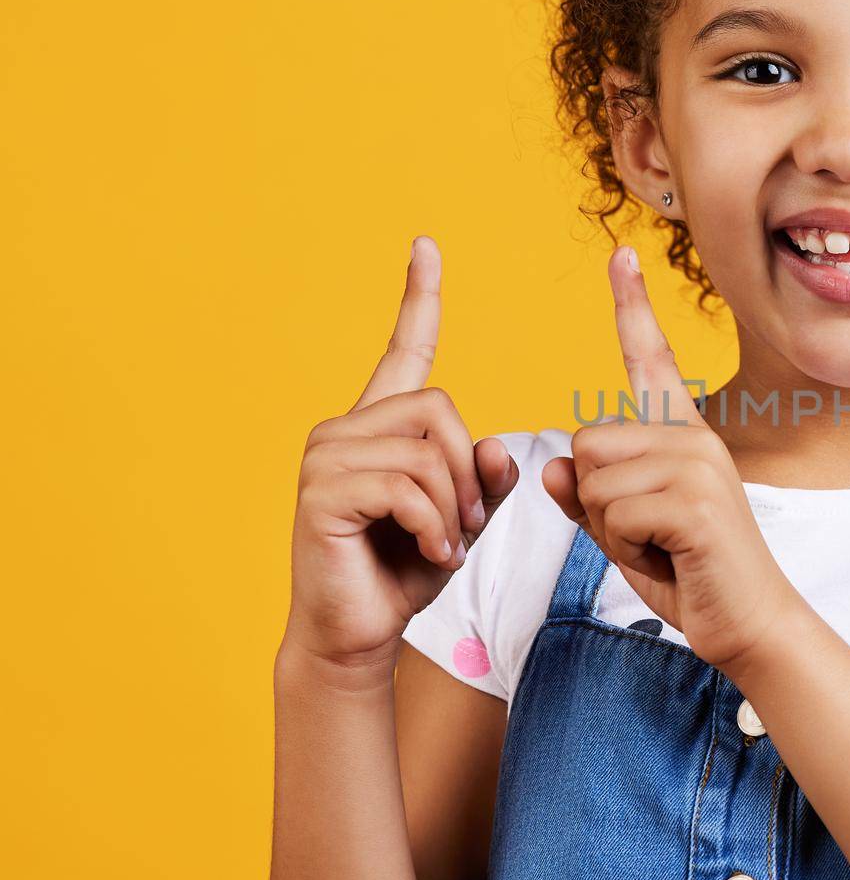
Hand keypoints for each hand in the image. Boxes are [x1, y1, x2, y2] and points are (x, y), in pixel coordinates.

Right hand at [280, 236, 520, 684]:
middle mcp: (346, 427)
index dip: (419, 297)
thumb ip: (486, 478)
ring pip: (428, 452)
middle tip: (461, 525)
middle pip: (442, 410)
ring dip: (453, 508)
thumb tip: (497, 443)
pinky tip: (430, 554)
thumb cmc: (406, 572)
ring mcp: (326, 456)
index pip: (406, 349)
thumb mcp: (465, 519)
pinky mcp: (321, 492)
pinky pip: (407, 488)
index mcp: (381, 424)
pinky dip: (435, 527)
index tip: (427, 245)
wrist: (357, 634)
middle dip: (468, 473)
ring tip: (442, 544)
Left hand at [541, 246, 807, 677]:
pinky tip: (669, 560)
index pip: (650, 359)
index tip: (621, 255)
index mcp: (683, 434)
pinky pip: (614, 512)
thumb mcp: (627, 534)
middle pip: (587, 440)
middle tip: (648, 535)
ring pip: (595, 479)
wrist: (750, 626)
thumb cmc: (691, 576)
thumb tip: (555, 470)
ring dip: (610, 530)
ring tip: (661, 547)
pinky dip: (627, 549)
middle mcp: (695, 437)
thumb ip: (591, 499)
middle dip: (596, 501)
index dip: (632, 306)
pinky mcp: (696, 501)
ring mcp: (699, 465)